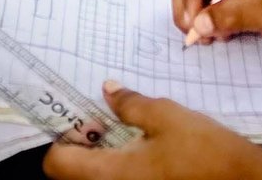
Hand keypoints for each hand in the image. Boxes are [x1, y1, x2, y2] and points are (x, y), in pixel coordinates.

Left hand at [43, 81, 261, 179]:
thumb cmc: (204, 150)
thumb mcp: (165, 115)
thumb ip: (130, 104)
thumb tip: (107, 90)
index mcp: (109, 173)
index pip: (56, 162)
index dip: (65, 135)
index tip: (87, 117)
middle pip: (74, 172)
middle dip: (85, 143)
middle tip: (108, 120)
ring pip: (97, 176)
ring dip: (103, 154)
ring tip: (129, 132)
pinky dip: (121, 165)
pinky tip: (145, 149)